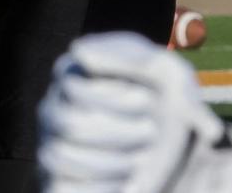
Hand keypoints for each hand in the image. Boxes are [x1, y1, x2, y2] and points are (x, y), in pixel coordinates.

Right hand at [37, 32, 231, 192]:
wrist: (180, 152)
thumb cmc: (170, 104)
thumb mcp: (168, 73)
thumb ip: (132, 58)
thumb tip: (80, 52)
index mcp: (71, 76)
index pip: (73, 89)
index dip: (115, 100)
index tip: (147, 100)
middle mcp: (53, 108)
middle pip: (69, 124)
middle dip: (120, 134)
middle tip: (150, 132)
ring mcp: (52, 144)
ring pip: (60, 156)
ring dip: (112, 162)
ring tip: (140, 159)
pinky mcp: (58, 181)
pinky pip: (60, 187)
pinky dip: (101, 188)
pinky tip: (127, 182)